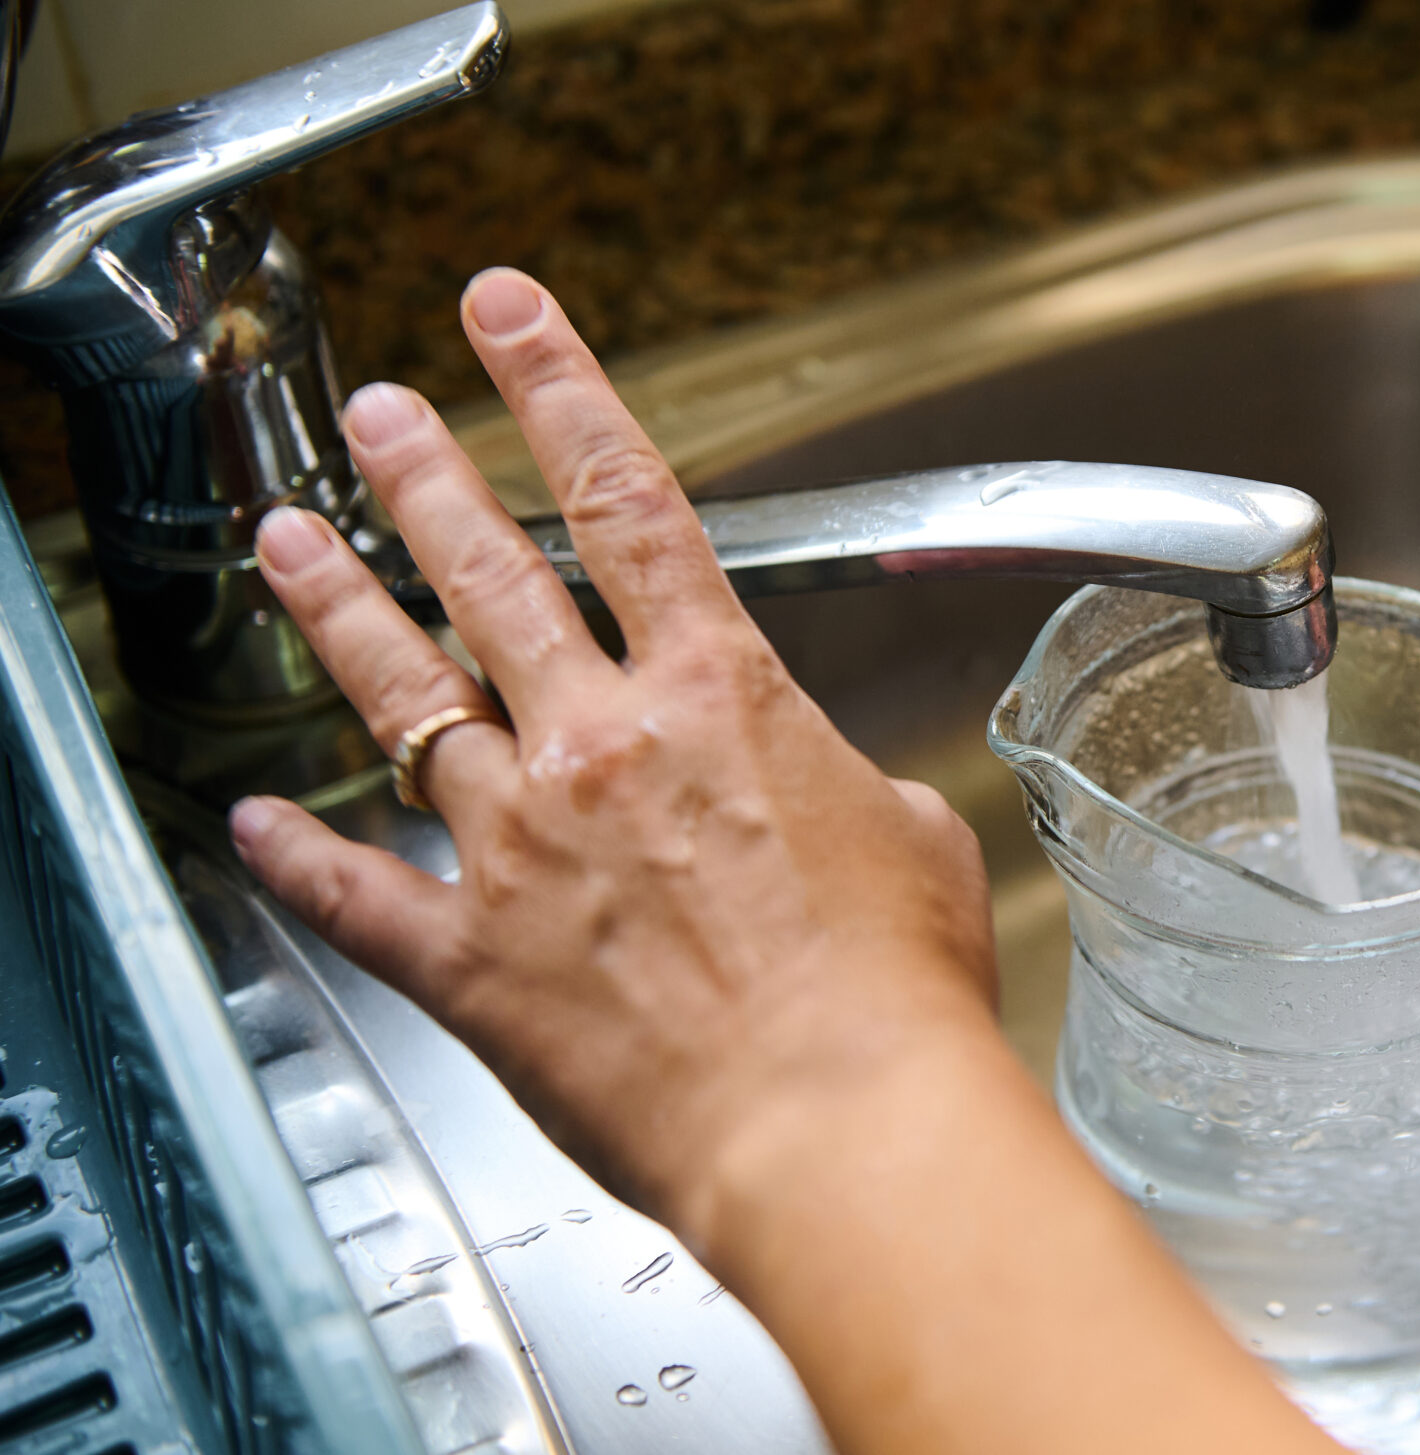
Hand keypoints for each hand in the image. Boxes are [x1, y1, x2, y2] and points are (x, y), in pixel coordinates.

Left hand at [230, 270, 998, 1224]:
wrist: (841, 1127)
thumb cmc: (893, 998)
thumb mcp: (909, 842)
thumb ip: (839, 789)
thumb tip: (819, 797)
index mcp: (721, 698)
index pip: (628, 501)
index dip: (559, 389)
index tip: (509, 320)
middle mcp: (603, 747)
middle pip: (491, 573)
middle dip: (424, 472)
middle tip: (380, 414)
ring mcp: (522, 847)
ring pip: (400, 696)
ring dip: (338, 607)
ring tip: (289, 540)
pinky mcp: (473, 960)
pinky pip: (356, 889)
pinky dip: (295, 855)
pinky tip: (249, 825)